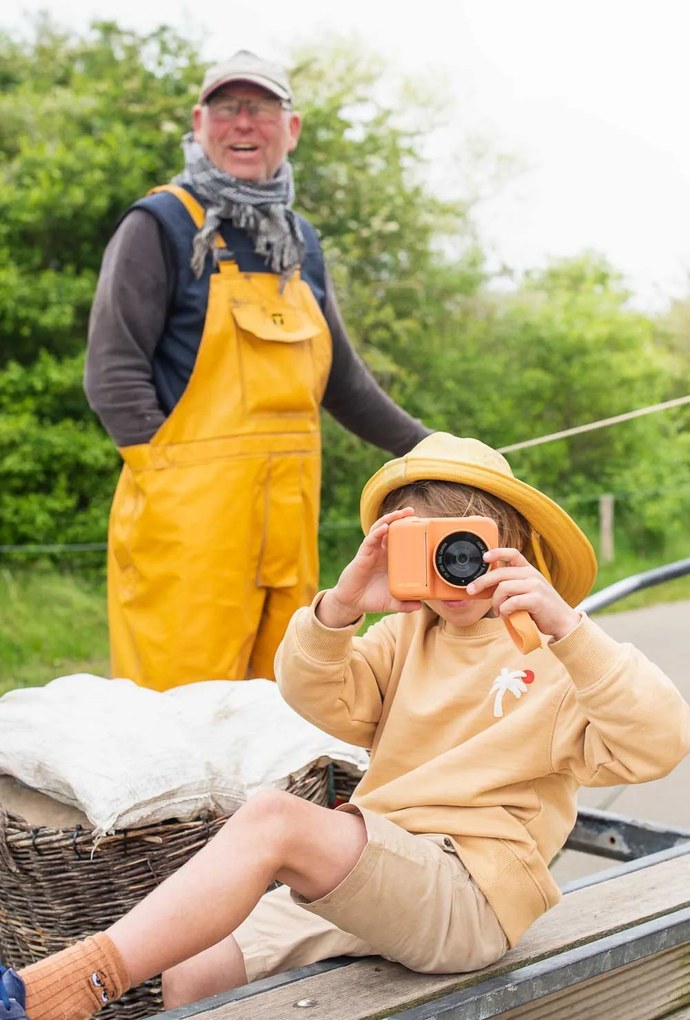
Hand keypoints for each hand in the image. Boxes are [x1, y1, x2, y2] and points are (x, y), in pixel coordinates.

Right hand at [316, 507, 423, 627]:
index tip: (423, 524)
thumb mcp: (392, 602)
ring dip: (389, 519)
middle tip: (412, 512)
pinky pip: (370, 540)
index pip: (402, 540)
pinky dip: (377, 532)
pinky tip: (384, 527)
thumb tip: (420, 606)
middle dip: (401, 518)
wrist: (352, 603)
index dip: (410, 531)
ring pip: (380, 529)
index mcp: (391, 559)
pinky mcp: (363, 555)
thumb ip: (405, 604)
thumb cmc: (372, 598)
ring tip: (400, 514)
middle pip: (391, 529)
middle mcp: (382, 552)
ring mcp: (372, 552)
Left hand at [466, 548, 580, 641]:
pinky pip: (511, 602)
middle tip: (471, 590)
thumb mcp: (529, 591)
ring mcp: (535, 586)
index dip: (497, 552)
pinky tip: (507, 616)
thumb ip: (514, 585)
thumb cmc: (541, 608)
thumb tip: (488, 585)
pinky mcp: (536, 600)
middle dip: (482, 582)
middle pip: (500, 573)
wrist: (563, 622)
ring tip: (498, 611)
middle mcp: (532, 575)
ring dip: (495, 602)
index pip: (513, 554)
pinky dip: (504, 611)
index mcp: (530, 571)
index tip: (484, 557)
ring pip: (503, 588)